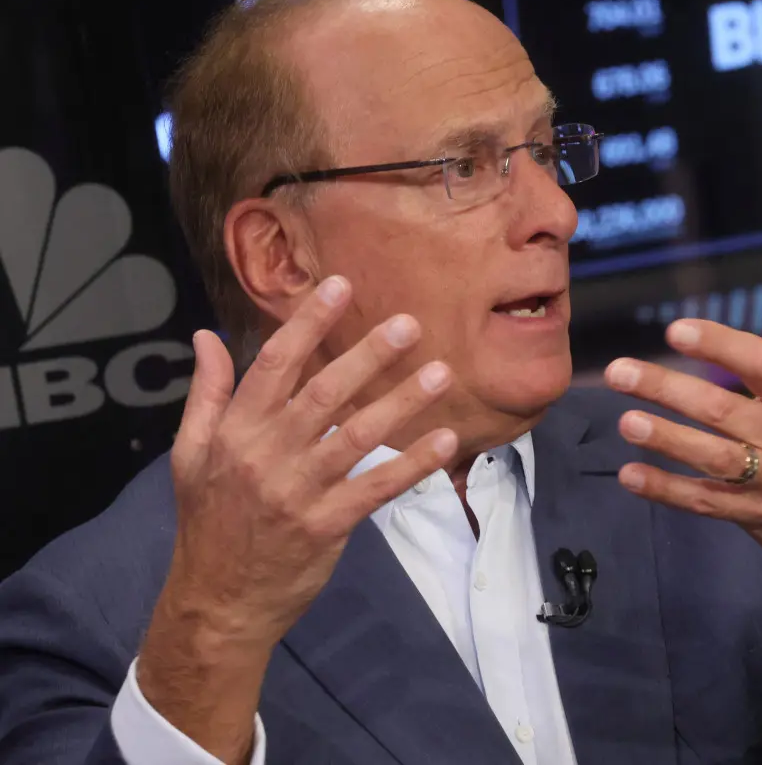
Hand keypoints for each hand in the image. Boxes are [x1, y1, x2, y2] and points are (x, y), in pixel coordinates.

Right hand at [139, 276, 456, 762]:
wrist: (217, 602)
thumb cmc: (208, 523)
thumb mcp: (190, 455)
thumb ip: (206, 393)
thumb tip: (207, 336)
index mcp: (234, 431)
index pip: (274, 364)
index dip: (308, 323)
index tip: (340, 286)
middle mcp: (266, 455)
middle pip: (323, 393)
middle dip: (368, 355)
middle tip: (409, 323)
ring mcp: (297, 492)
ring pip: (357, 437)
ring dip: (402, 402)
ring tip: (441, 373)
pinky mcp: (325, 526)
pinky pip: (376, 488)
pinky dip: (411, 464)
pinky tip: (444, 440)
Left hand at [603, 234, 761, 603]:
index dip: (721, 346)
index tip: (677, 330)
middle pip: (725, 412)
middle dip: (670, 391)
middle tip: (620, 371)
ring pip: (713, 460)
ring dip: (667, 440)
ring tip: (625, 420)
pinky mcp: (753, 515)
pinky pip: (706, 503)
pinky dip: (667, 491)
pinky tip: (630, 474)